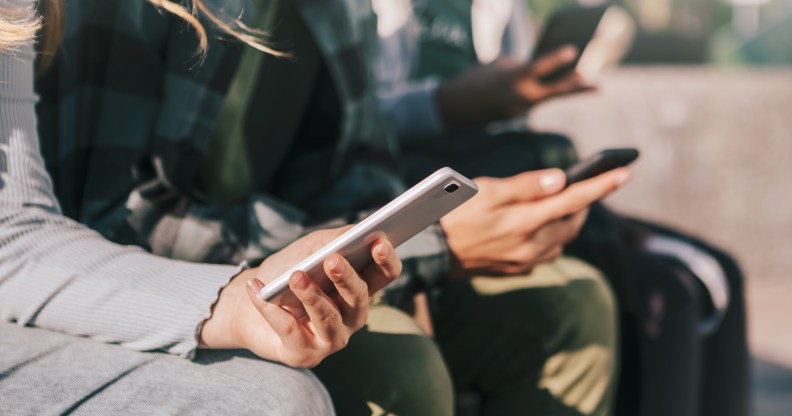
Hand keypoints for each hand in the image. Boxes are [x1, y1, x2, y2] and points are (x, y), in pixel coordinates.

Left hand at [199, 228, 401, 367]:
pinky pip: (290, 330)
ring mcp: (331, 339)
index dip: (386, 260)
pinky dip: (271, 309)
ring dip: (311, 296)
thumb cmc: (287, 273)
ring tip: (295, 276)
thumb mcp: (310, 249)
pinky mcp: (303, 355)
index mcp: (360, 289)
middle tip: (333, 260)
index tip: (379, 241)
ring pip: (328, 318)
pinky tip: (258, 290)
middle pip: (359, 297)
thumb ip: (333, 240)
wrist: (248, 306)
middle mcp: (352, 317)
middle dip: (346, 278)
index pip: (384, 275)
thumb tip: (354, 232)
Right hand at [435, 45, 593, 131]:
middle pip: (554, 91)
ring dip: (568, 89)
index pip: (538, 67)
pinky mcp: (517, 115)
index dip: (556, 59)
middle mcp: (519, 97)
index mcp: (511, 79)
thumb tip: (540, 69)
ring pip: (548, 96)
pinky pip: (536, 101)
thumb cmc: (475, 79)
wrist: (455, 108)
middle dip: (577, 86)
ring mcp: (520, 110)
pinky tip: (561, 84)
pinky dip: (546, 92)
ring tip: (591, 84)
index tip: (573, 50)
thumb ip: (521, 66)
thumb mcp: (497, 65)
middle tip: (598, 84)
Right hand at [440, 167, 628, 276]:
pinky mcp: (516, 269)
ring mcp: (524, 260)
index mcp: (525, 221)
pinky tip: (538, 226)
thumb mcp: (486, 190)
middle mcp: (531, 245)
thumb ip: (526, 185)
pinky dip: (551, 236)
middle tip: (585, 186)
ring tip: (561, 204)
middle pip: (572, 222)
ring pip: (562, 238)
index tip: (625, 173)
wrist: (432, 250)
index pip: (574, 200)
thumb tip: (561, 180)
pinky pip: (546, 251)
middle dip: (583, 203)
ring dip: (567, 221)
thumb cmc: (454, 212)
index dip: (601, 186)